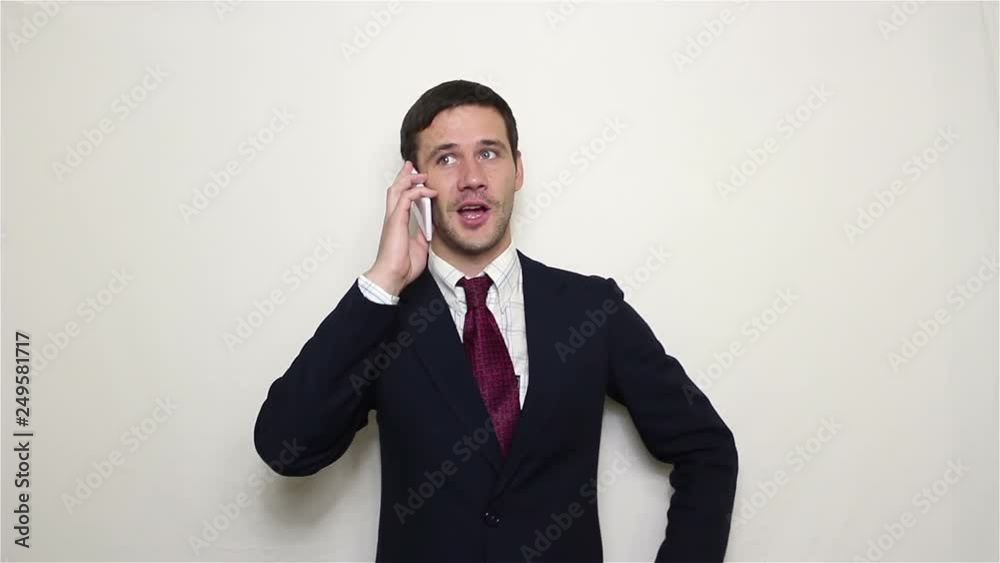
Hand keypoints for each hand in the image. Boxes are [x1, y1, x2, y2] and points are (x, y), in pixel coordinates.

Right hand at [364, 160, 436, 295]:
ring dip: (410, 179)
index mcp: (397, 223)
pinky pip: (406, 198)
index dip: (406, 187)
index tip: (415, 179)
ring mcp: (393, 218)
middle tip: (412, 166)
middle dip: (404, 176)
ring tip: (420, 173)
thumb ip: (423, 234)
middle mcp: (392, 217)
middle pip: (395, 189)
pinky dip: (418, 191)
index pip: (400, 199)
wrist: (392, 276)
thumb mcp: (419, 246)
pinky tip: (428, 191)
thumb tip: (431, 226)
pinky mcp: (396, 220)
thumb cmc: (402, 266)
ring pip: (397, 189)